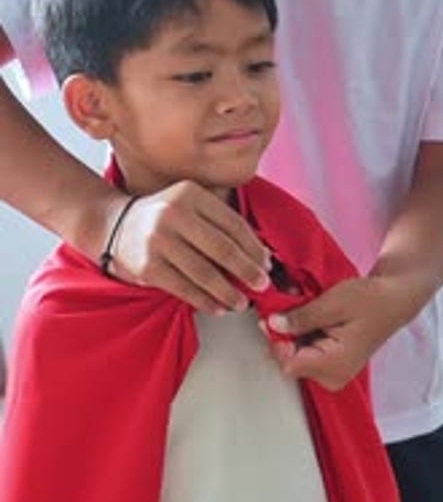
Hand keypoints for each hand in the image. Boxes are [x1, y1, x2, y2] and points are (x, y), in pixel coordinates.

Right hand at [108, 180, 270, 313]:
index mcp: (190, 194)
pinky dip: (206, 301)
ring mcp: (159, 241)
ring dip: (228, 292)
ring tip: (242, 302)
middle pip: (222, 248)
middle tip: (262, 284)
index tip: (266, 263)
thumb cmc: (164, 216)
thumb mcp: (190, 203)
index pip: (232, 223)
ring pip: (205, 273)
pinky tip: (218, 307)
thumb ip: (219, 221)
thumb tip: (258, 254)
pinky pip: (185, 288)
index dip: (254, 247)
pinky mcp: (148, 266)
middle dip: (247, 270)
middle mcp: (174, 214)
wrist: (116, 225)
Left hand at [265, 275, 406, 390]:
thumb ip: (301, 318)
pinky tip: (312, 315)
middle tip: (292, 305)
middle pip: (290, 359)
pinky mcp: (331, 364)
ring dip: (294, 329)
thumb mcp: (332, 303)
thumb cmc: (371, 299)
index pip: (288, 362)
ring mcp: (332, 372)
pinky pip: (306, 350)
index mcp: (333, 366)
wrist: (393, 298)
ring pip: (296, 353)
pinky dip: (304, 332)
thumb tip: (272, 325)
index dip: (276, 338)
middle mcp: (332, 376)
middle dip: (286, 331)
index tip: (274, 314)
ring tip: (306, 307)